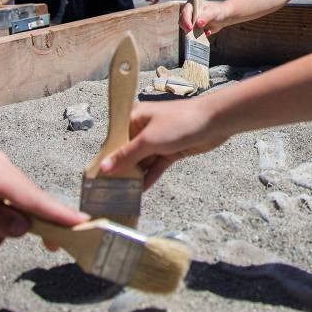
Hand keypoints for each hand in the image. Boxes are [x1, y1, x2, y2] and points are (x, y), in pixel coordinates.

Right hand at [100, 99, 228, 189]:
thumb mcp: (149, 140)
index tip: (97, 176)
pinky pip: (156, 166)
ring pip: (142, 161)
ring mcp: (159, 140)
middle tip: (108, 190)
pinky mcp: (171, 150)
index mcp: (135, 118)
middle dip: (120, 169)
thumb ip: (127, 155)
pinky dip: (150, 176)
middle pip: (127, 152)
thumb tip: (105, 167)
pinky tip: (140, 190)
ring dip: (135, 175)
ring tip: (122, 193)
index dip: (107, 157)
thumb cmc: (180, 122)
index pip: (115, 139)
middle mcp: (144, 128)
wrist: (215, 121)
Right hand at [179, 0, 226, 35]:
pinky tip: (208, 32)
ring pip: (186, 29)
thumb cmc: (218, 11)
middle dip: (186, 28)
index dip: (186, 20)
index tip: (190, 28)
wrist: (224, 17)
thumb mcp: (213, 13)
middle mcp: (189, 13)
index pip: (185, 12)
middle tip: (192, 33)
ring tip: (203, 32)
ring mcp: (191, 21)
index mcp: (192, 5)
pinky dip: (198, 36)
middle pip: (182, 21)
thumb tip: (198, 23)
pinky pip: (192, 35)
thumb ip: (206, 17)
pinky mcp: (194, 29)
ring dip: (192, 33)